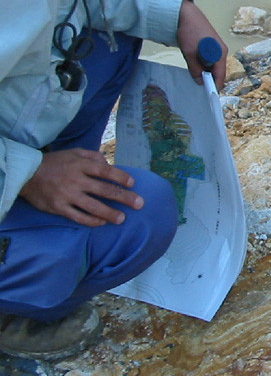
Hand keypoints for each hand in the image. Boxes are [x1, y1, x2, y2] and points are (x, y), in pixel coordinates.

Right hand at [18, 149, 140, 226]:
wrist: (26, 174)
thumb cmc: (55, 162)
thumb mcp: (74, 153)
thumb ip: (94, 157)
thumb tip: (110, 165)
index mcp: (81, 165)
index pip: (106, 171)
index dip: (121, 177)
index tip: (132, 184)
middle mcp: (76, 180)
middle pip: (104, 190)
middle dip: (124, 198)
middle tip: (139, 204)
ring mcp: (67, 195)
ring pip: (93, 207)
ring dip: (110, 213)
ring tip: (122, 219)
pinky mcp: (58, 208)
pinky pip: (78, 217)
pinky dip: (91, 220)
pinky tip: (101, 222)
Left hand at [176, 0, 228, 89]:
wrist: (185, 13)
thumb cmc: (189, 32)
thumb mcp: (190, 53)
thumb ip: (195, 69)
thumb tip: (200, 82)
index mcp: (220, 53)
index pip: (221, 75)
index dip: (215, 86)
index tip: (209, 96)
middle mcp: (221, 51)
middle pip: (218, 71)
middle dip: (210, 79)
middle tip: (199, 87)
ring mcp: (217, 47)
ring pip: (213, 65)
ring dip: (206, 71)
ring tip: (196, 77)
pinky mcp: (211, 44)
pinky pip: (210, 59)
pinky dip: (204, 64)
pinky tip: (195, 66)